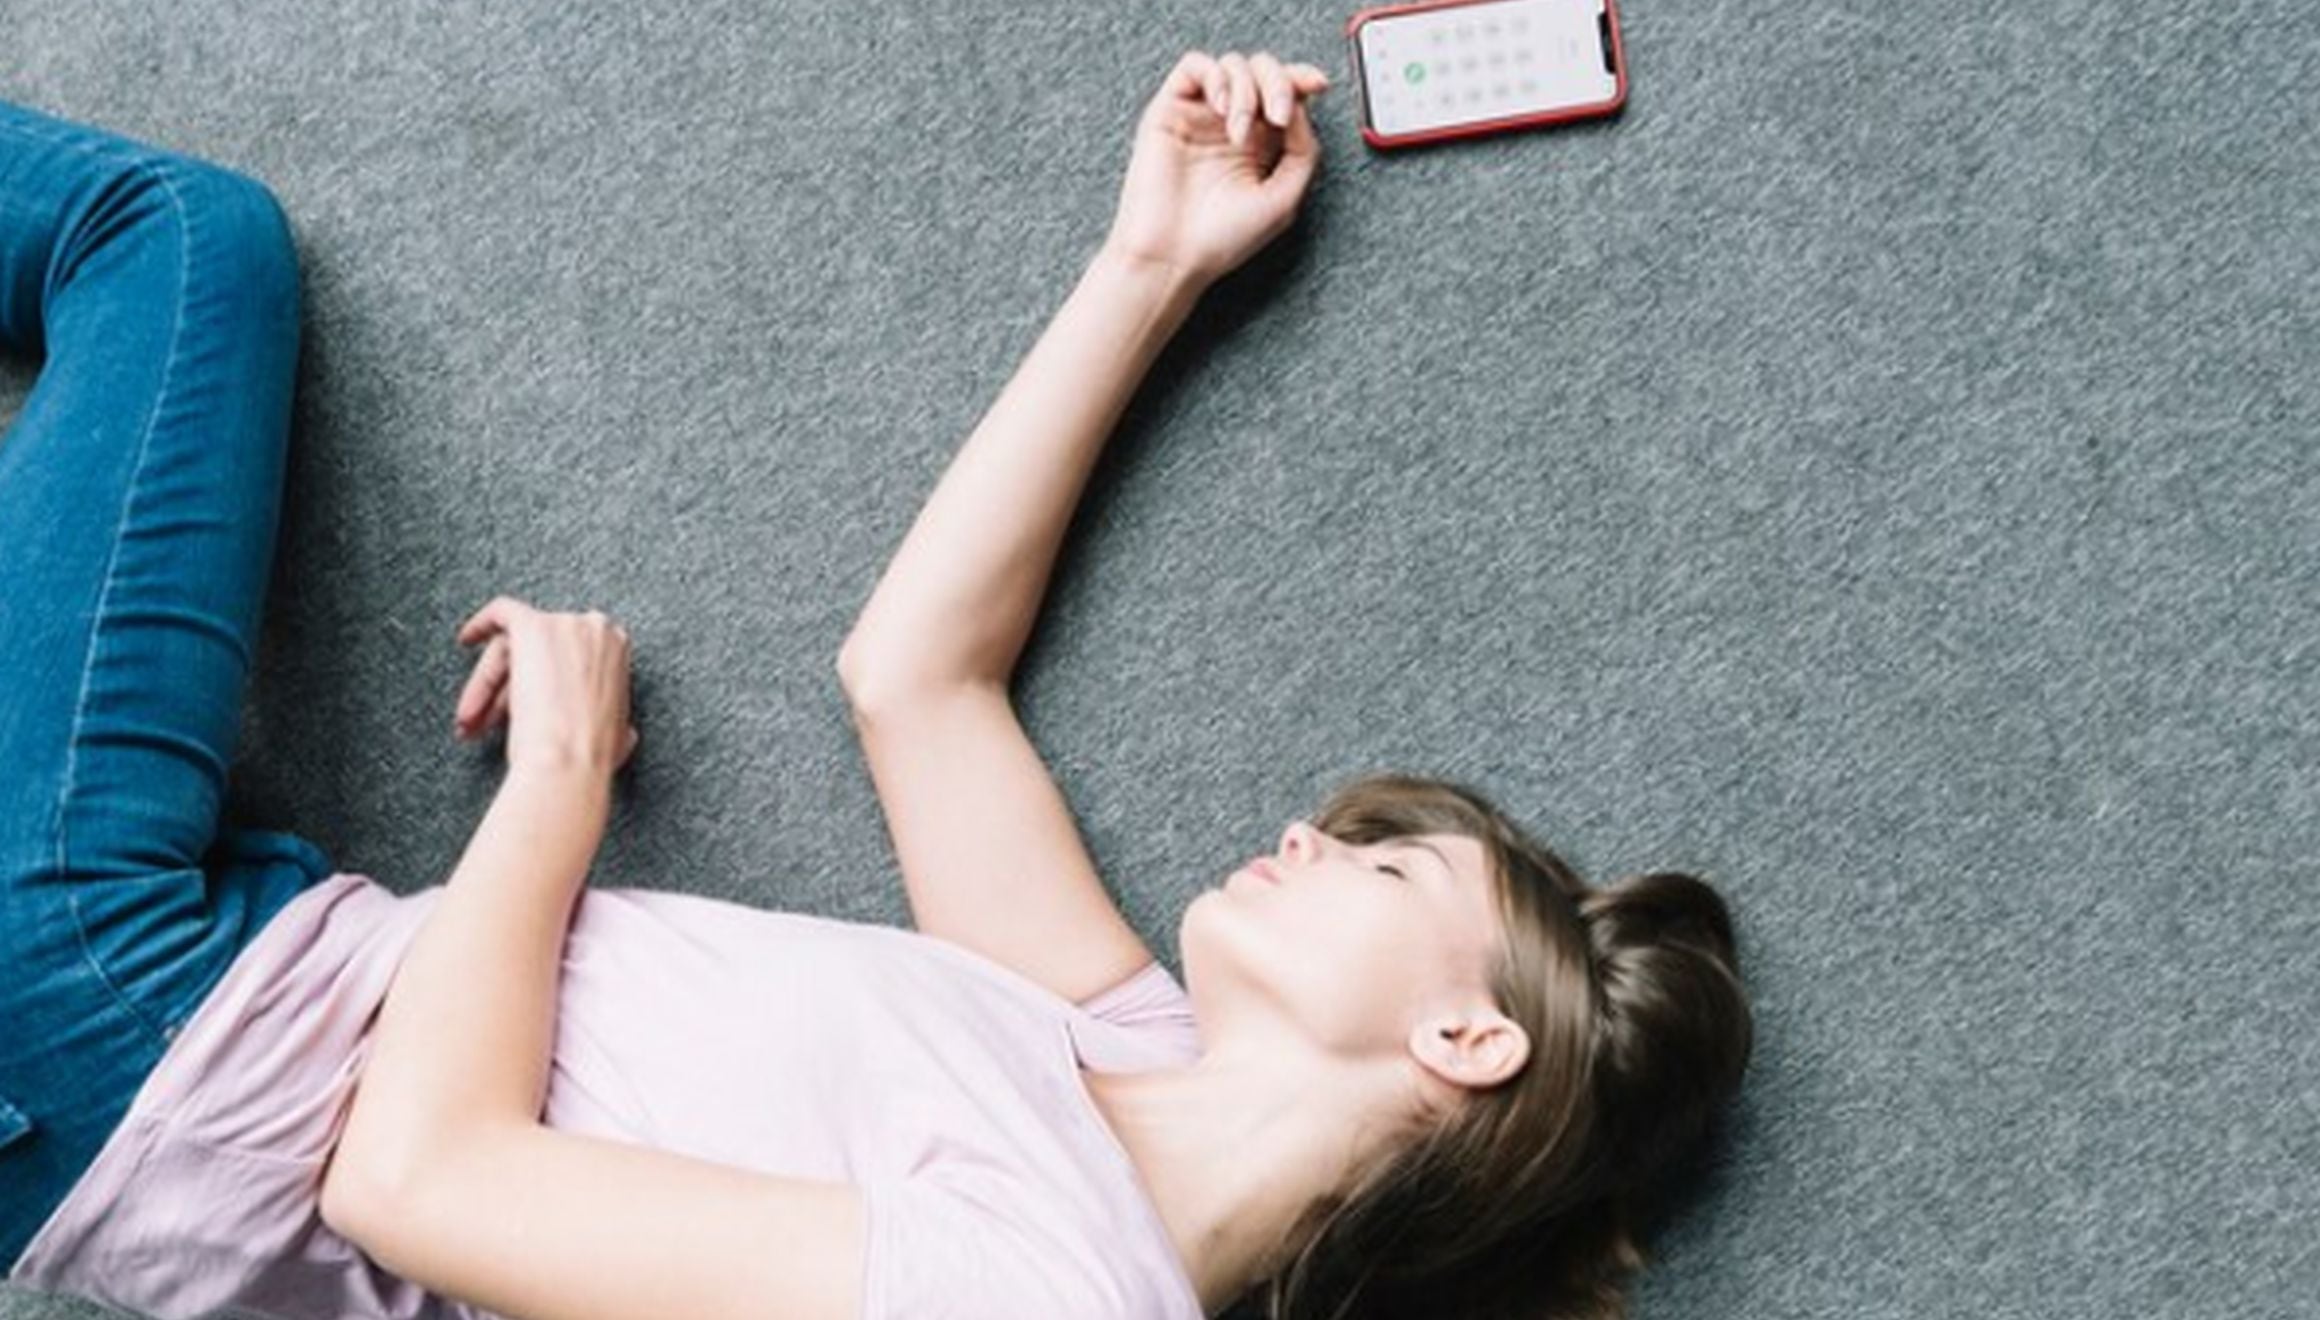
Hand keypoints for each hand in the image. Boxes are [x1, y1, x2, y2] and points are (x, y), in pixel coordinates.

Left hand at [453, 595, 638, 776]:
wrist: (568, 760)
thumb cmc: (588, 755)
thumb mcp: (619, 735)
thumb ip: (613, 718)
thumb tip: (617, 731)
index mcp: (618, 649)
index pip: (567, 657)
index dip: (541, 683)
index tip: (520, 704)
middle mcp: (596, 629)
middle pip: (538, 650)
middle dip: (507, 689)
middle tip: (485, 719)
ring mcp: (565, 624)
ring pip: (514, 644)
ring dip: (487, 683)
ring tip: (471, 720)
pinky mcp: (534, 624)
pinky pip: (502, 613)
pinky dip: (482, 623)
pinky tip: (468, 638)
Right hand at [1102, 49, 1329, 289]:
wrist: (1174, 257)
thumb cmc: (1223, 240)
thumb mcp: (1285, 198)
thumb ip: (1303, 150)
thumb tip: (1300, 105)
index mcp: (1262, 145)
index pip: (1286, 93)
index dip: (1301, 79)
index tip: (1316, 85)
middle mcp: (1232, 125)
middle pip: (1263, 70)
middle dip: (1278, 82)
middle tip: (1277, 117)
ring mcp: (1201, 116)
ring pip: (1233, 64)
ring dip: (1247, 90)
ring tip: (1239, 132)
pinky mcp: (1170, 111)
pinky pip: (1195, 66)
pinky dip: (1215, 76)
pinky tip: (1220, 108)